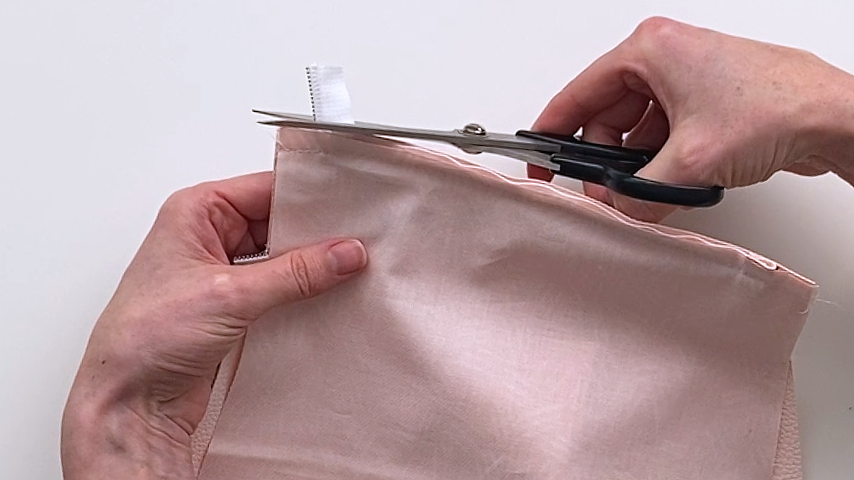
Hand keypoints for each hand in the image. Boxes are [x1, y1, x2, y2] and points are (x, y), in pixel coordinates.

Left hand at [60, 172, 367, 478]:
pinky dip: (302, 293)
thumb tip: (344, 253)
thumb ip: (296, 273)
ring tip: (347, 272)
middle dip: (315, 236)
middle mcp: (208, 236)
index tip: (350, 211)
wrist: (129, 401)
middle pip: (278, 223)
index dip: (310, 200)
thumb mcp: (230, 295)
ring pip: (281, 257)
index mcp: (196, 211)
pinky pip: (278, 288)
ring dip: (310, 268)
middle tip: (356, 245)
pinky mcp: (234, 305)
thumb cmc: (145, 338)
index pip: (267, 189)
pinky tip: (326, 298)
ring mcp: (222, 272)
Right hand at [531, 17, 853, 221]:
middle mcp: (664, 58)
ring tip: (645, 190)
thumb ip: (639, 193)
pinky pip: (662, 135)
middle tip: (603, 192)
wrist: (836, 117)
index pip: (578, 94)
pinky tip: (669, 183)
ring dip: (635, 164)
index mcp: (649, 50)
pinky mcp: (704, 102)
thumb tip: (617, 210)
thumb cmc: (778, 107)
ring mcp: (685, 79)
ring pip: (635, 130)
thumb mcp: (691, 160)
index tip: (540, 162)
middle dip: (604, 159)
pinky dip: (660, 162)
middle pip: (606, 116)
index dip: (553, 134)